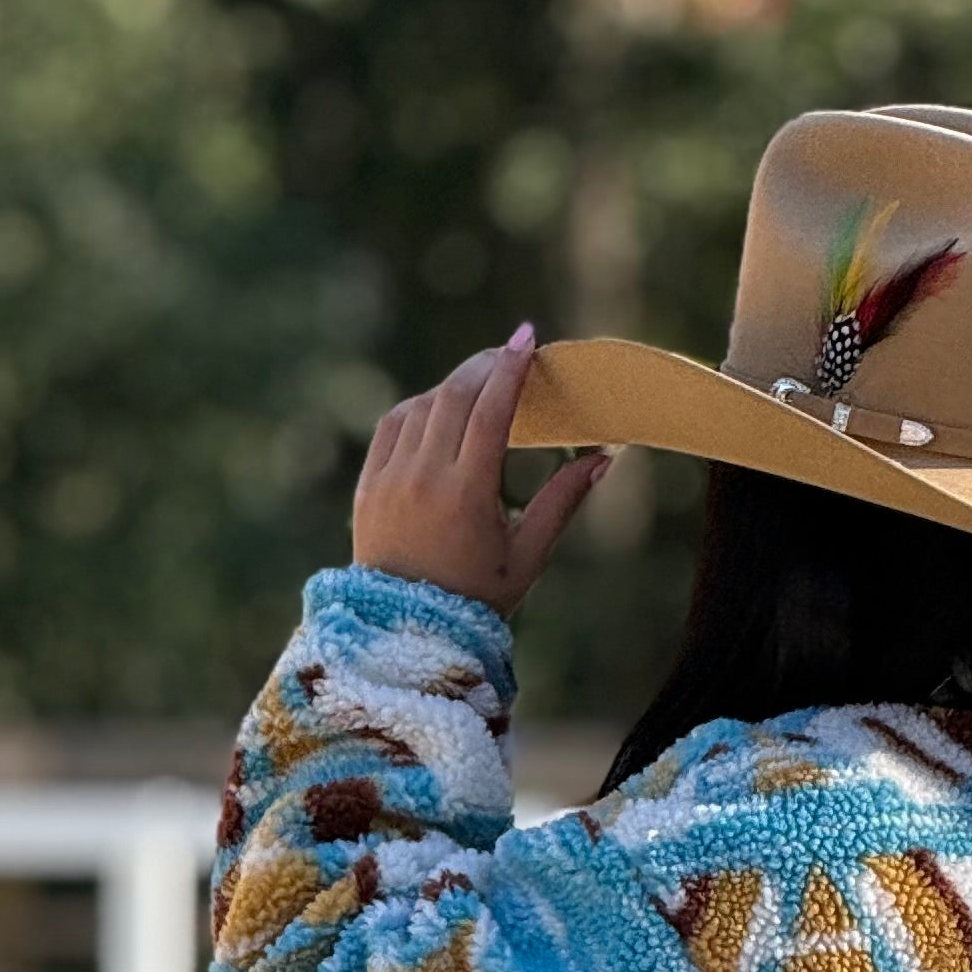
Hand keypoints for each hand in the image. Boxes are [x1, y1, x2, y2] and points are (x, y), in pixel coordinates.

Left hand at [351, 325, 611, 614]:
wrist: (409, 633)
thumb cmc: (478, 598)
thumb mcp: (529, 555)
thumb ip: (563, 502)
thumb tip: (603, 459)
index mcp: (466, 495)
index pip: (489, 412)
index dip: (510, 369)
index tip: (527, 338)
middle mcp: (423, 478)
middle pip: (454, 396)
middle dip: (484, 368)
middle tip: (508, 356)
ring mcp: (390, 479)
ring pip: (422, 405)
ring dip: (453, 387)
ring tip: (480, 385)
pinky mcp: (369, 484)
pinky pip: (393, 424)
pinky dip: (420, 408)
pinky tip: (439, 408)